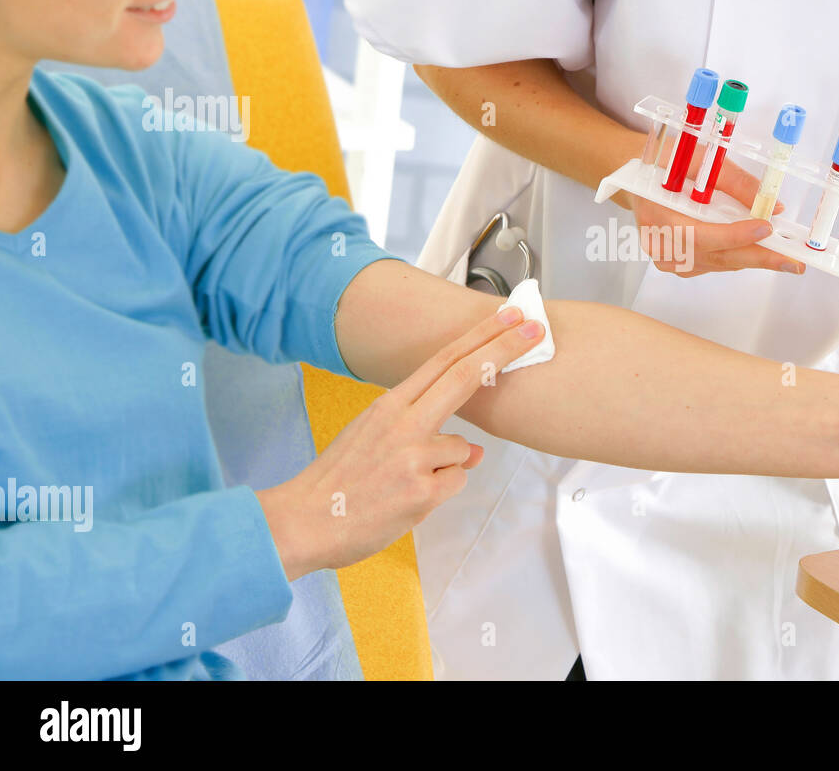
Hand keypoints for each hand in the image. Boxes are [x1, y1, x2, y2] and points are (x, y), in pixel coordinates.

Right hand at [256, 307, 544, 579]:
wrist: (303, 521)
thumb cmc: (338, 482)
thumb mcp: (374, 441)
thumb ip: (421, 435)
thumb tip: (472, 450)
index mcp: (389, 405)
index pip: (443, 361)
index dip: (480, 337)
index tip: (509, 317)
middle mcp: (403, 423)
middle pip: (464, 375)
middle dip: (504, 348)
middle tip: (536, 329)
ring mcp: (414, 456)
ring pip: (462, 451)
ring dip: (444, 469)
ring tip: (400, 487)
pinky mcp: (422, 492)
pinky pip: (454, 483)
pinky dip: (439, 494)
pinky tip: (404, 503)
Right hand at [630, 142, 805, 276]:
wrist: (637, 177)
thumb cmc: (667, 163)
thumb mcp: (700, 159)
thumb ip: (735, 181)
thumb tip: (773, 206)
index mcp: (658, 214)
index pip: (700, 234)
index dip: (735, 235)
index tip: (766, 229)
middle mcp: (660, 244)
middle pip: (715, 256)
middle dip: (757, 257)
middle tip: (792, 261)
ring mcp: (667, 258)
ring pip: (718, 263)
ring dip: (752, 259)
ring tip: (785, 258)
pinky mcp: (677, 263)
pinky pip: (713, 263)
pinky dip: (738, 257)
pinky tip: (759, 252)